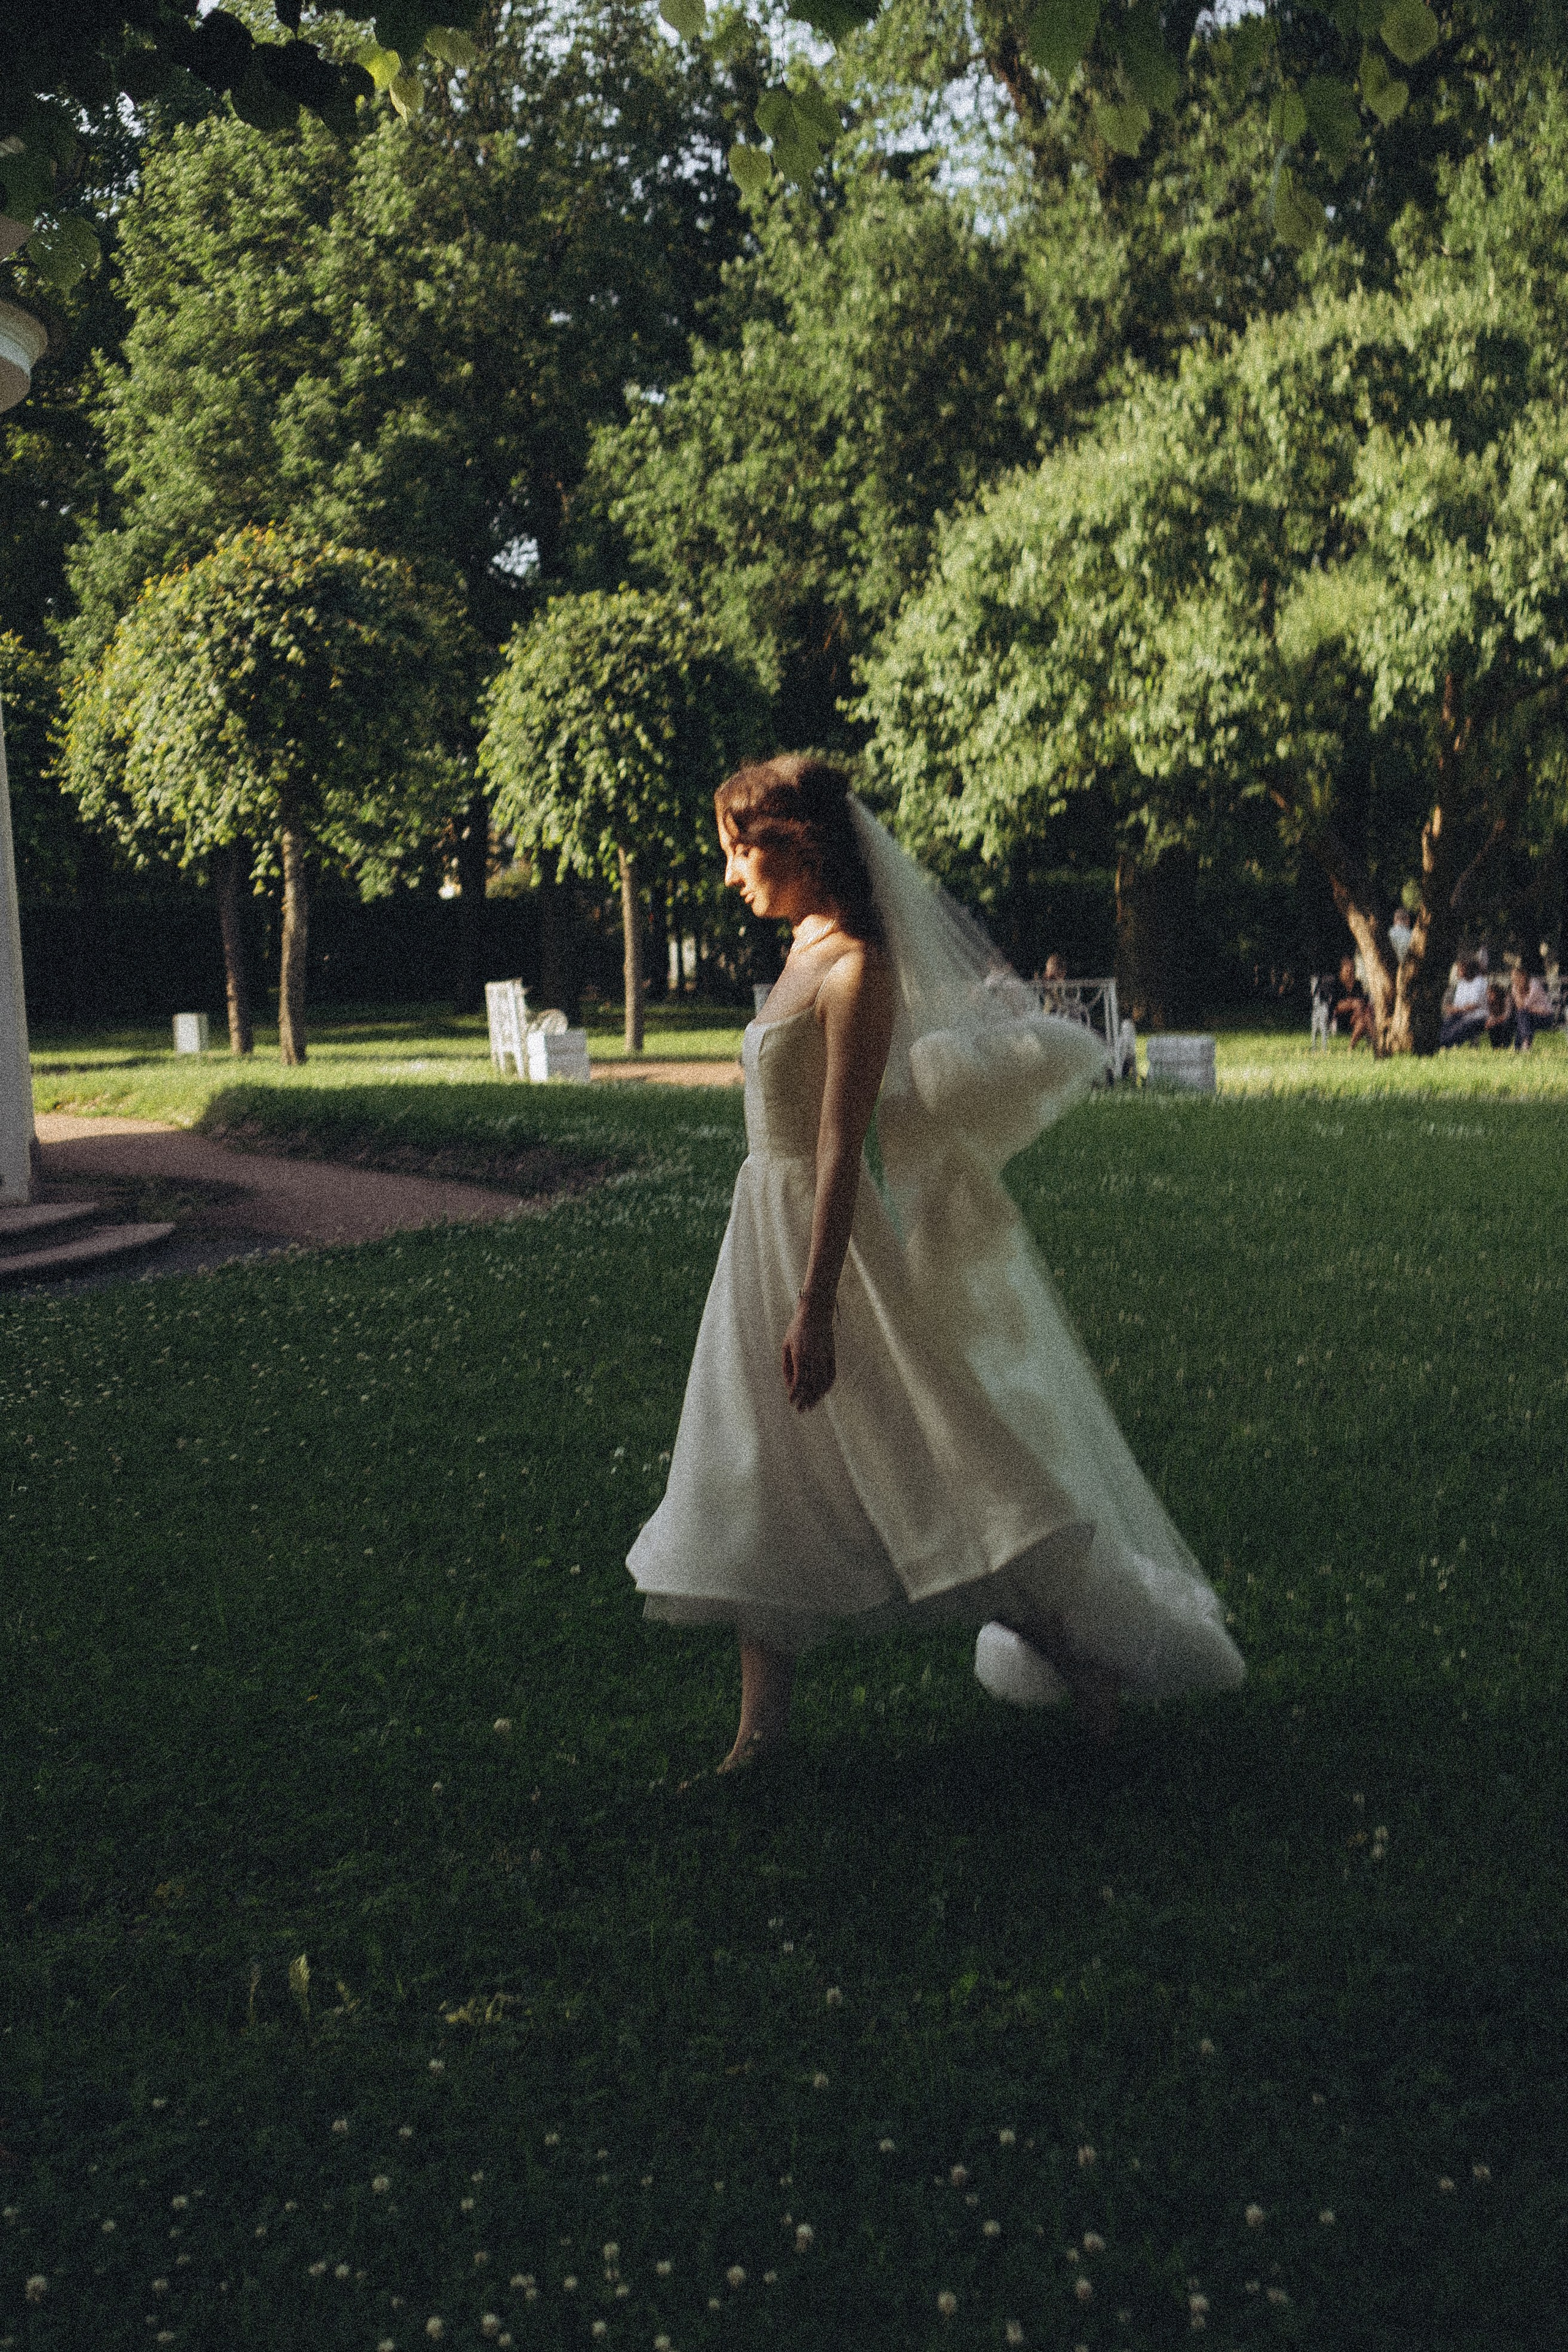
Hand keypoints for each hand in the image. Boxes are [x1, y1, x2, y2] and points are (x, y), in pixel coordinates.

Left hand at [782, 1295, 835, 1411]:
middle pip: (811, 1385)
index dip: (795, 1393)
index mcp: (800, 1355)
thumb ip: (786, 1365)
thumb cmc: (797, 1329)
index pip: (798, 1380)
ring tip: (811, 1406)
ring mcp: (825, 1356)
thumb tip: (788, 1384)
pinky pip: (832, 1375)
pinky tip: (822, 1393)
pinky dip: (827, 1386)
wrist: (816, 1312)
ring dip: (817, 1396)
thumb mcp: (786, 1345)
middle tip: (801, 1410)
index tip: (792, 1402)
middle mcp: (814, 1357)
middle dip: (806, 1399)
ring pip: (822, 1382)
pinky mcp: (832, 1355)